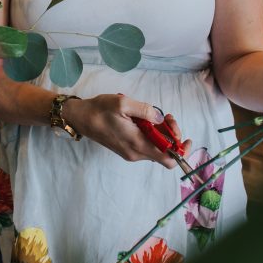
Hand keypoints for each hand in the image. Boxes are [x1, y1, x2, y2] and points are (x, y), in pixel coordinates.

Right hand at [63, 94, 191, 167]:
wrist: (80, 117)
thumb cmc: (99, 110)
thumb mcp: (123, 104)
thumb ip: (146, 111)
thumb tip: (160, 119)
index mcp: (137, 144)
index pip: (169, 159)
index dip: (181, 150)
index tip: (182, 134)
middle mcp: (136, 153)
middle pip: (164, 153)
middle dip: (171, 135)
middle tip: (166, 117)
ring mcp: (130, 152)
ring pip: (155, 148)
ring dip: (161, 134)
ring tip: (156, 115)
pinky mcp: (126, 149)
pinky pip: (146, 145)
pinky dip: (151, 135)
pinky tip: (145, 120)